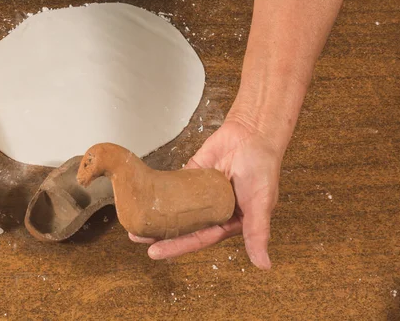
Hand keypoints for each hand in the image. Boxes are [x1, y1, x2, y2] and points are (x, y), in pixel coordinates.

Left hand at [129, 117, 282, 269]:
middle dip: (161, 233)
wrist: (253, 133)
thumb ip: (258, 233)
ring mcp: (200, 193)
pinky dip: (160, 192)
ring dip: (157, 214)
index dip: (177, 247)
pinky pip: (174, 186)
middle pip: (183, 226)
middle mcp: (212, 210)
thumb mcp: (261, 204)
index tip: (155, 253)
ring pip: (175, 207)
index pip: (199, 239)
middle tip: (136, 237)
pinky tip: (145, 197)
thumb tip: (264, 266)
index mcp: (228, 222)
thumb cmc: (263, 168)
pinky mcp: (192, 174)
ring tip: (135, 220)